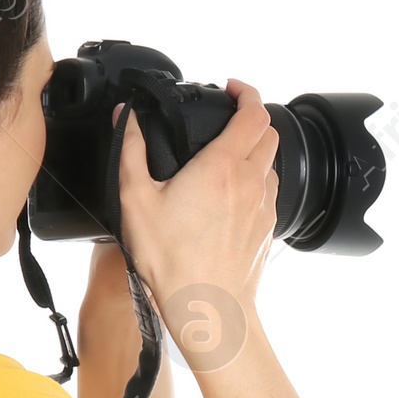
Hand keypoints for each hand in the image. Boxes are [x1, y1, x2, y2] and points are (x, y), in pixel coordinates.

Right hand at [112, 78, 278, 328]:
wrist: (208, 308)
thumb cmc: (173, 261)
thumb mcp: (136, 201)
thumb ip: (131, 151)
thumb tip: (127, 118)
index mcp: (223, 166)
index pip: (253, 111)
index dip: (245, 92)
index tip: (231, 89)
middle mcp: (252, 180)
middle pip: (269, 132)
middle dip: (251, 118)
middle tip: (227, 121)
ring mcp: (264, 206)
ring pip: (271, 163)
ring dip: (254, 152)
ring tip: (226, 161)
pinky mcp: (267, 228)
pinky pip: (268, 193)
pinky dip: (255, 183)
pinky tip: (230, 198)